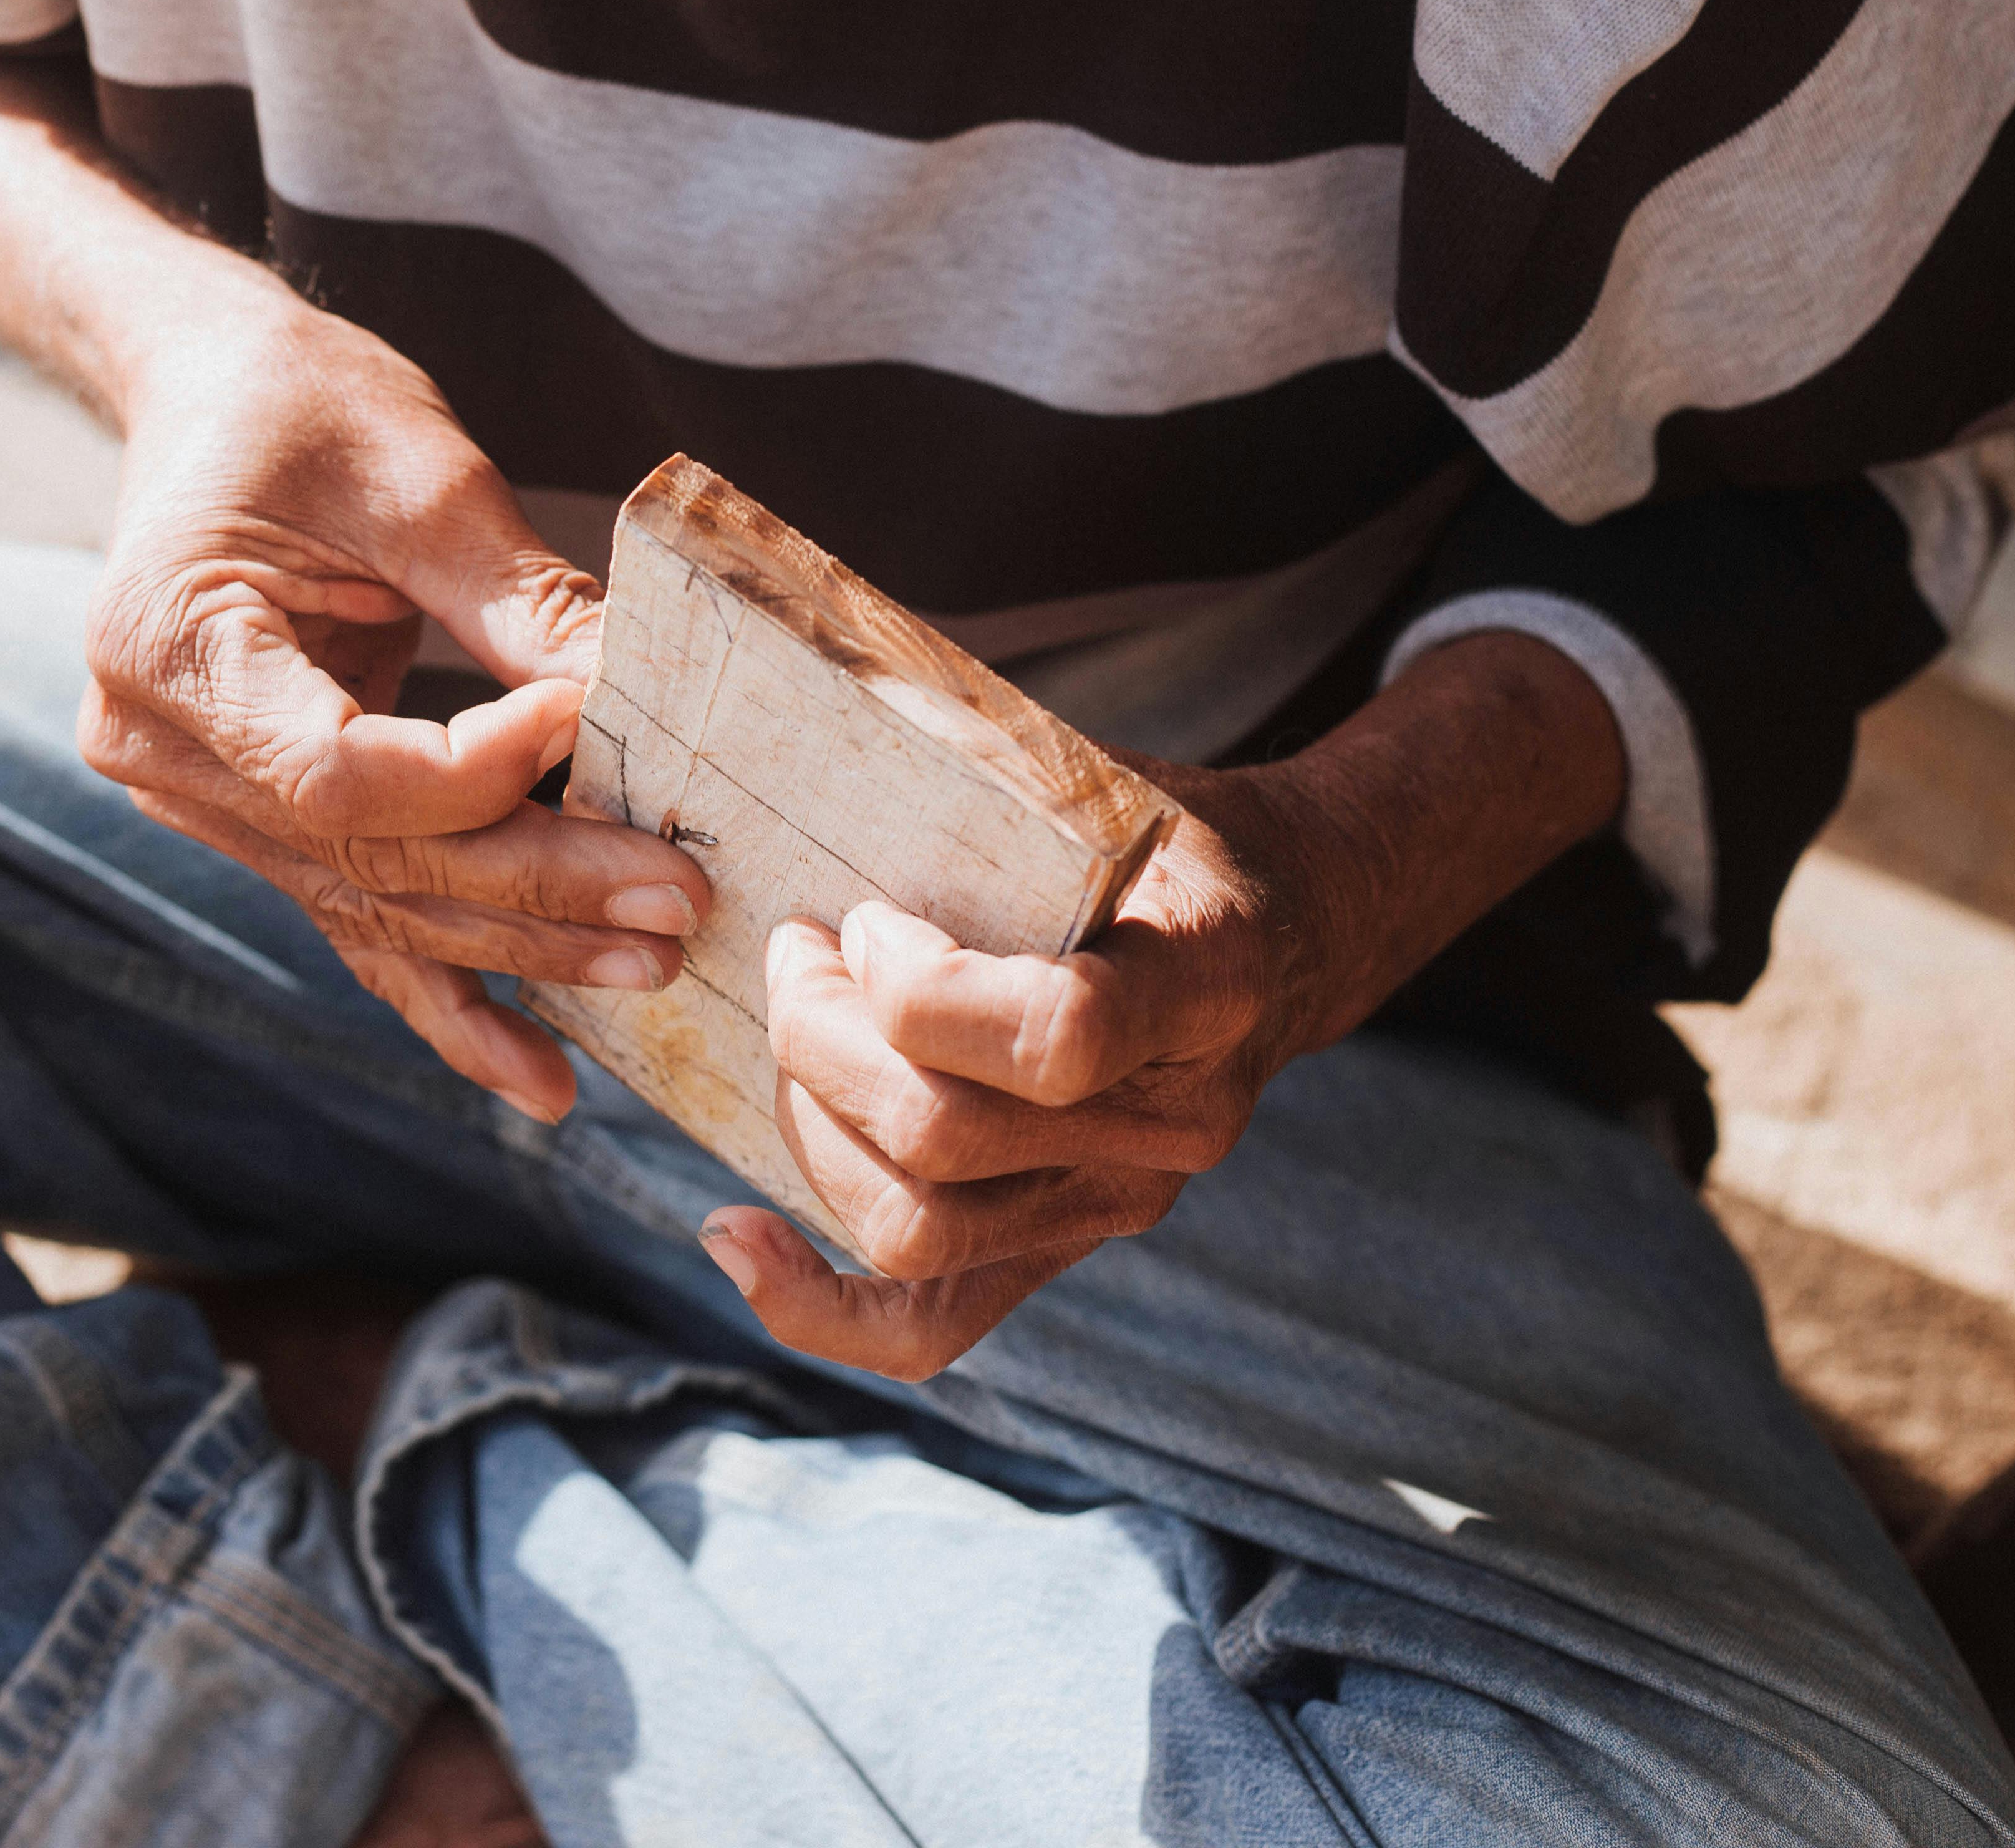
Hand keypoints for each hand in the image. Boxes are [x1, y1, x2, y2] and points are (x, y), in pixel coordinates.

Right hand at [75, 307, 710, 1118]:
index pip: (344, 774)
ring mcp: (196, 804)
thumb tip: (645, 713)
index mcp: (164, 647)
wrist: (212, 396)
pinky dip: (456, 995)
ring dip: (520, 950)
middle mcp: (156, 751)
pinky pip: (361, 923)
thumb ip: (521, 604)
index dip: (485, 773)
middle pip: (372, 857)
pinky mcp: (256, 824)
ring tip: (650, 966)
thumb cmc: (304, 407)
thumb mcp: (419, 474)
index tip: (594, 724)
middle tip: (678, 897)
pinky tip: (544, 1076)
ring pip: (378, 905)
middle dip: (536, 887)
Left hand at [696, 630, 1629, 1380]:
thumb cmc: (1161, 836)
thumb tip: (823, 689)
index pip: (1059, 1034)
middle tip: (792, 952)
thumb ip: (991, 768)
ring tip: (790, 1032)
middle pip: (949, 1140)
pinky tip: (732, 1239)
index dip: (922, 990)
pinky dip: (816, 1305)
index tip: (867, 918)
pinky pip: (932, 1325)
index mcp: (1202, 985)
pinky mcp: (1065, 1244)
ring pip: (919, 1230)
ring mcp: (1120, 1201)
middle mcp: (1172, 1121)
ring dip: (808, 1128)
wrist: (1282, 929)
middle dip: (820, 1041)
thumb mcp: (1104, 783)